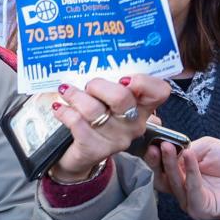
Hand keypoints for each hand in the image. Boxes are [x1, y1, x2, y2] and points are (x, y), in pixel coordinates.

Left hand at [48, 76, 168, 181]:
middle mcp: (134, 124)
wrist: (79, 156)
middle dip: (98, 85)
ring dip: (76, 96)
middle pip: (121, 97)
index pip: (159, 91)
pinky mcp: (95, 149)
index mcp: (142, 108)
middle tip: (88, 86)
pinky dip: (65, 111)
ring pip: (94, 109)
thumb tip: (94, 62)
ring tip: (66, 92)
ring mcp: (116, 139)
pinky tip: (59, 107)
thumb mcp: (108, 101)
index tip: (123, 78)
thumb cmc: (96, 121)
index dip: (144, 81)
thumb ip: (111, 84)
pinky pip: (77, 122)